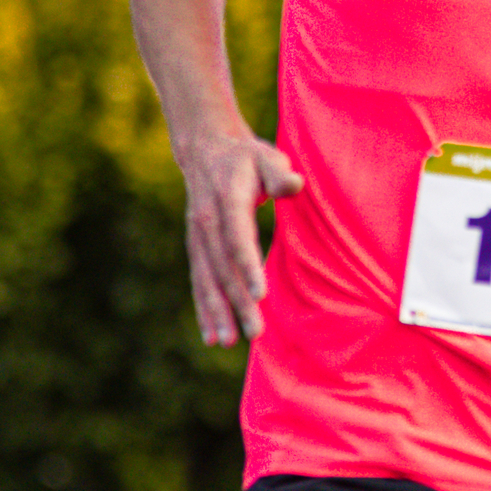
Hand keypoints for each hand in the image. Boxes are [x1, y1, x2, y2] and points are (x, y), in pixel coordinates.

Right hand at [177, 128, 303, 346]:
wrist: (205, 148)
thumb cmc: (246, 156)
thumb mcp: (267, 155)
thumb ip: (279, 172)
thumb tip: (294, 184)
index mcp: (227, 197)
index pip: (237, 236)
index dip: (248, 265)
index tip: (261, 294)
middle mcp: (206, 220)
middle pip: (222, 266)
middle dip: (237, 302)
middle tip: (254, 332)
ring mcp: (197, 235)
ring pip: (207, 279)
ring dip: (217, 312)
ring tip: (228, 342)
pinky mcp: (196, 247)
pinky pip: (199, 281)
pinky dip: (204, 308)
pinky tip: (211, 335)